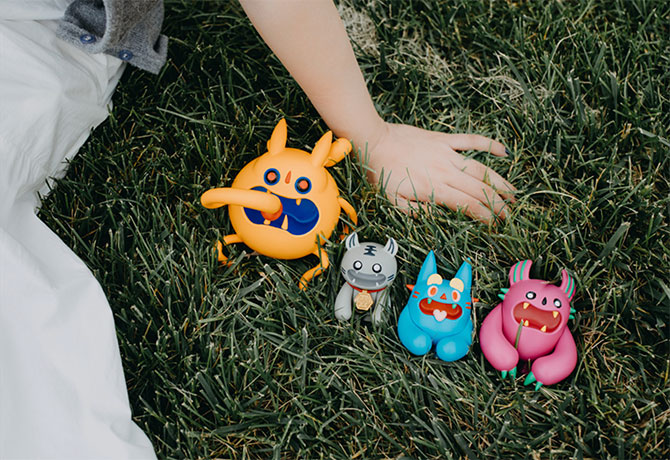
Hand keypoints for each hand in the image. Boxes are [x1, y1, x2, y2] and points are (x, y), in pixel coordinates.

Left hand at [360, 122, 515, 222]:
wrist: (373, 141)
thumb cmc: (379, 173)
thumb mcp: (391, 201)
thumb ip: (414, 212)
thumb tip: (436, 217)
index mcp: (434, 189)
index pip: (468, 205)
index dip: (485, 216)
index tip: (495, 225)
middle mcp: (445, 172)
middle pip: (479, 190)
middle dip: (498, 204)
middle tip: (510, 215)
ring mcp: (446, 154)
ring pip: (481, 168)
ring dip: (500, 181)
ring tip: (513, 193)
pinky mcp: (443, 140)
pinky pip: (470, 141)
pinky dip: (488, 144)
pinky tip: (504, 151)